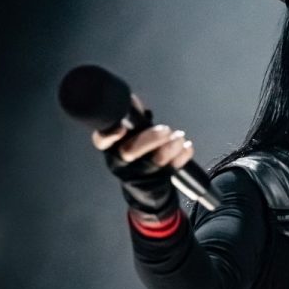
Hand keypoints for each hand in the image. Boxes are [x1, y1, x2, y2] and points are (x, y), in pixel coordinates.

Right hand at [91, 96, 194, 216]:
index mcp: (112, 147)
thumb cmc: (137, 152)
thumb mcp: (130, 135)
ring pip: (155, 161)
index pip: (102, 141)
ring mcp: (141, 173)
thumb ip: (132, 117)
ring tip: (179, 137)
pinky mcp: (159, 180)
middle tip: (165, 130)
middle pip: (131, 152)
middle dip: (150, 139)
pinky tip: (186, 147)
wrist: (145, 187)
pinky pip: (173, 168)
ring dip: (170, 147)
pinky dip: (182, 156)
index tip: (120, 128)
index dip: (108, 135)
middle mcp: (123, 161)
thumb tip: (133, 101)